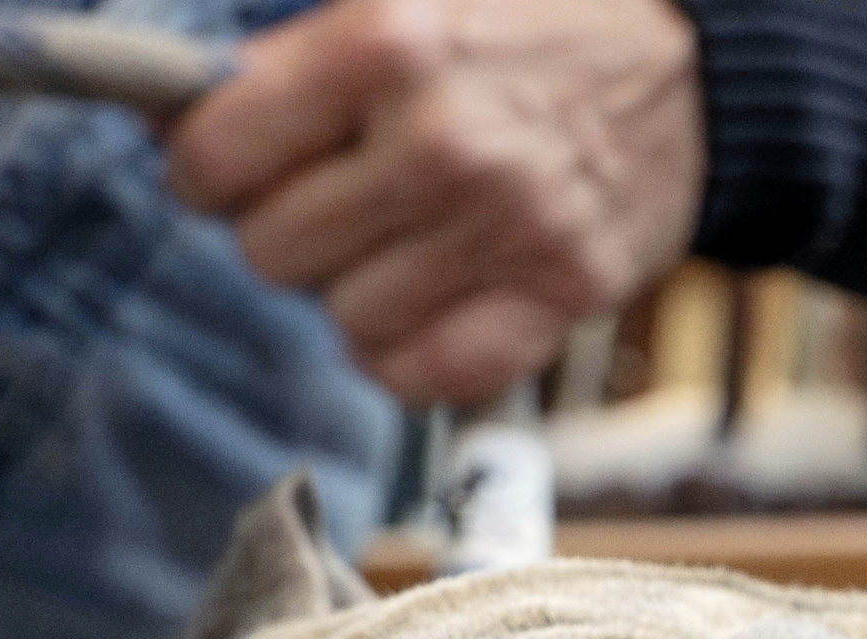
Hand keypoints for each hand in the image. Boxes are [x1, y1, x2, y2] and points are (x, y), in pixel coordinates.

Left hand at [163, 0, 704, 408]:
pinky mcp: (559, 296)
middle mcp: (441, 142)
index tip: (231, 168)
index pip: (216, 155)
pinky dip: (408, 356)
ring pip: (345, 320)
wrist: (691, 66)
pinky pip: (426, 376)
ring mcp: (505, 230)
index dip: (205, 169)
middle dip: (284, 231)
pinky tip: (424, 307)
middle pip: (271, 250)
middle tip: (332, 201)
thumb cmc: (528, 23)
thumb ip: (294, 56)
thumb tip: (175, 114)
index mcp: (387, 44)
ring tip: (395, 245)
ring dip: (353, 293)